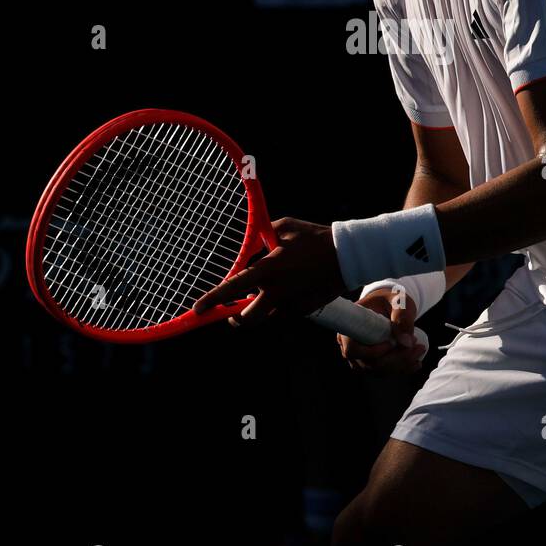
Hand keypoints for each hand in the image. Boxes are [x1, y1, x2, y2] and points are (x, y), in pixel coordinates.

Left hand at [193, 217, 345, 325]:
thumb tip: (250, 245)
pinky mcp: (304, 310)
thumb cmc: (314, 237)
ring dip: (260, 307)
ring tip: (268, 291)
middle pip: (245, 317)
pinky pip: (284, 311)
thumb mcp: (284, 227)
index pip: (233, 288)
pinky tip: (294, 286)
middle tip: (231, 311)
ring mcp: (291, 304)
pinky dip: (282, 303)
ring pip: (265, 315)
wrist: (348, 256)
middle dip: (234, 317)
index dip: (212, 299)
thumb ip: (262, 236)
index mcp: (269, 269)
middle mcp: (277, 291)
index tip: (196, 310)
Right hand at [338, 288, 424, 375]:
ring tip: (419, 351)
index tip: (392, 344)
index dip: (372, 353)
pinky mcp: (371, 364)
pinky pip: (384, 372)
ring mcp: (360, 357)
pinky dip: (401, 370)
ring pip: (378, 370)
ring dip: (401, 365)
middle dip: (396, 359)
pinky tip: (416, 363)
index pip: (352, 349)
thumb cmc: (391, 301)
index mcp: (351, 326)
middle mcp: (351, 345)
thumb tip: (405, 342)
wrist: (391, 306)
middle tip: (417, 346)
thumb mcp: (399, 302)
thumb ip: (403, 317)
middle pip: (369, 363)